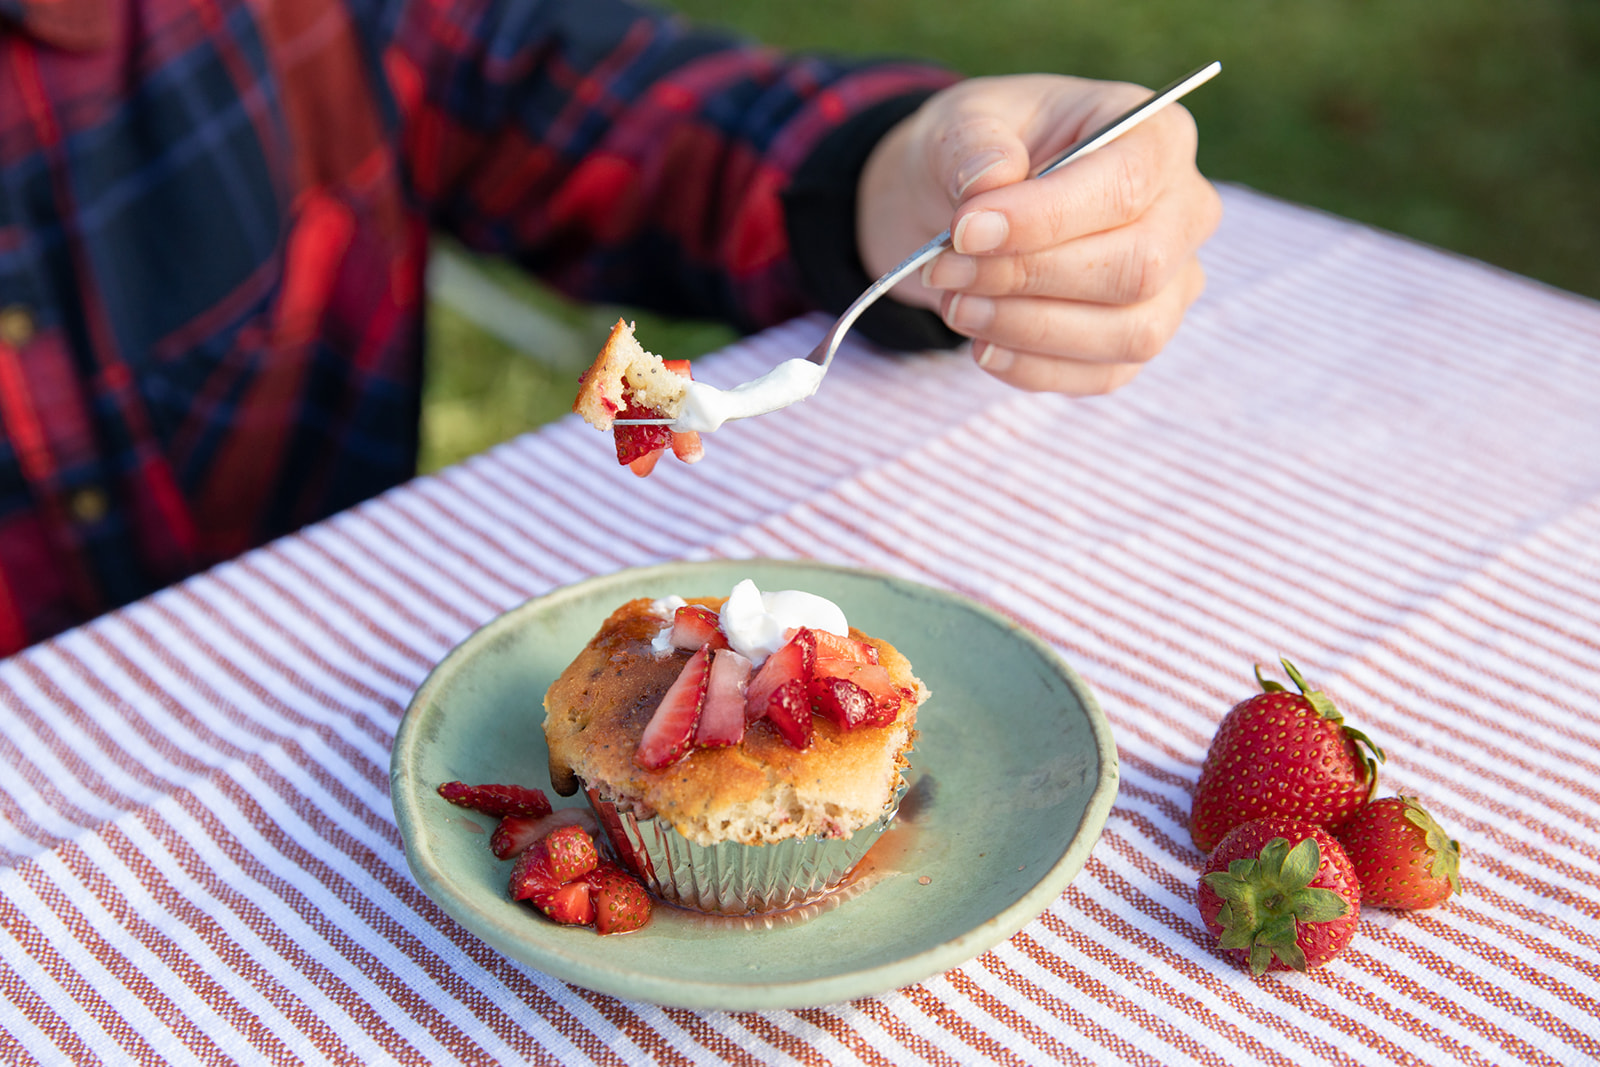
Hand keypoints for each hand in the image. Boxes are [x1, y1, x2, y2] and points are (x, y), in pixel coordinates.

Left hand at [856, 74, 1220, 394]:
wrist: (976, 212)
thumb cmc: (984, 154)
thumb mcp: (965, 123)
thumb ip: (974, 145)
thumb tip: (988, 182)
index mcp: (1157, 136)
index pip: (1126, 185)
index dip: (1044, 217)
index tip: (964, 231)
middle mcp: (1185, 212)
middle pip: (1137, 267)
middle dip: (1029, 278)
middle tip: (947, 270)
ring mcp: (1172, 284)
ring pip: (1129, 332)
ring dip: (1027, 328)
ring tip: (956, 305)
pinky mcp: (1140, 339)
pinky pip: (1103, 374)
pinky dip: (1032, 367)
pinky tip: (982, 343)